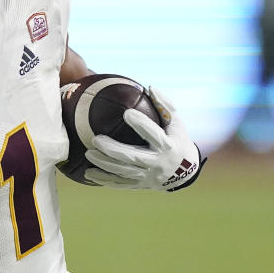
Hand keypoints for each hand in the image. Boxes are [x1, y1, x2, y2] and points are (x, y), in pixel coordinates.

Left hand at [84, 87, 204, 190]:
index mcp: (168, 146)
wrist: (186, 172)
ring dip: (104, 164)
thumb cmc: (177, 140)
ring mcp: (148, 176)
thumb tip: (150, 87)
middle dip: (113, 150)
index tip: (127, 112)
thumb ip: (165, 105)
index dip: (141, 124)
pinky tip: (88, 173)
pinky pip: (119, 184)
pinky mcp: (139, 185)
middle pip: (133, 157)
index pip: (154, 134)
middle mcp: (158, 163)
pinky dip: (104, 180)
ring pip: (123, 172)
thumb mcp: (177, 124)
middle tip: (95, 139)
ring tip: (87, 154)